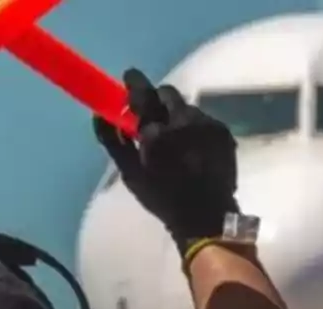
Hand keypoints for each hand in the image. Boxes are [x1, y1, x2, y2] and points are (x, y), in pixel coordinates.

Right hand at [93, 69, 237, 254]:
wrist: (206, 216)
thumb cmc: (162, 197)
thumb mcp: (131, 173)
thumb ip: (113, 141)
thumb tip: (99, 115)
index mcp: (156, 132)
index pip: (142, 94)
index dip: (134, 83)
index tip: (128, 78)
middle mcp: (183, 120)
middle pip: (167, 94)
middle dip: (157, 99)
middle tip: (151, 114)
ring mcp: (207, 124)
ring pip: (186, 106)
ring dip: (176, 114)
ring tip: (174, 136)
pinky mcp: (223, 131)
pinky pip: (203, 118)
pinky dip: (194, 126)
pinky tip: (192, 146)